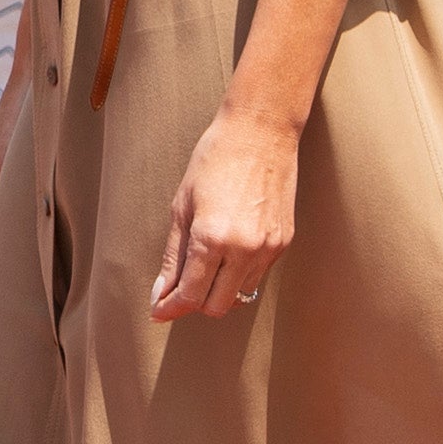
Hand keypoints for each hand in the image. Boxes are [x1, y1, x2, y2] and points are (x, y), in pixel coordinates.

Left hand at [151, 107, 298, 321]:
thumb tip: (161, 292)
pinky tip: (227, 251)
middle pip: (217, 306)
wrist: (261, 133)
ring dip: (218, 290)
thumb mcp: (181, 207)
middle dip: (194, 303)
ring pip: (240, 295)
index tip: (158, 310)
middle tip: (177, 290)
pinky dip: (239, 273)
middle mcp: (244, 249)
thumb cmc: (214, 161)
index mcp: (212, 238)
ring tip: (203, 266)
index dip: (171, 307)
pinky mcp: (284, 242)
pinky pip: (257, 275)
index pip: (190, 294)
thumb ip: (172, 256)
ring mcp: (269, 247)